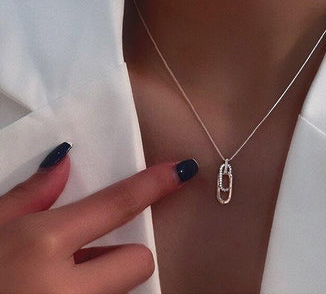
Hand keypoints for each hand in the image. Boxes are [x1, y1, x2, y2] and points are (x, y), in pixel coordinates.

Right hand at [0, 142, 198, 293]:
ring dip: (104, 284)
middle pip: (139, 261)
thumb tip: (64, 159)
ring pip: (122, 293)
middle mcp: (66, 288)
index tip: (183, 170)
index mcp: (41, 245)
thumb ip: (27, 195)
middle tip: (87, 257)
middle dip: (122, 257)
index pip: (116, 205)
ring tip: (63, 284)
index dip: (154, 184)